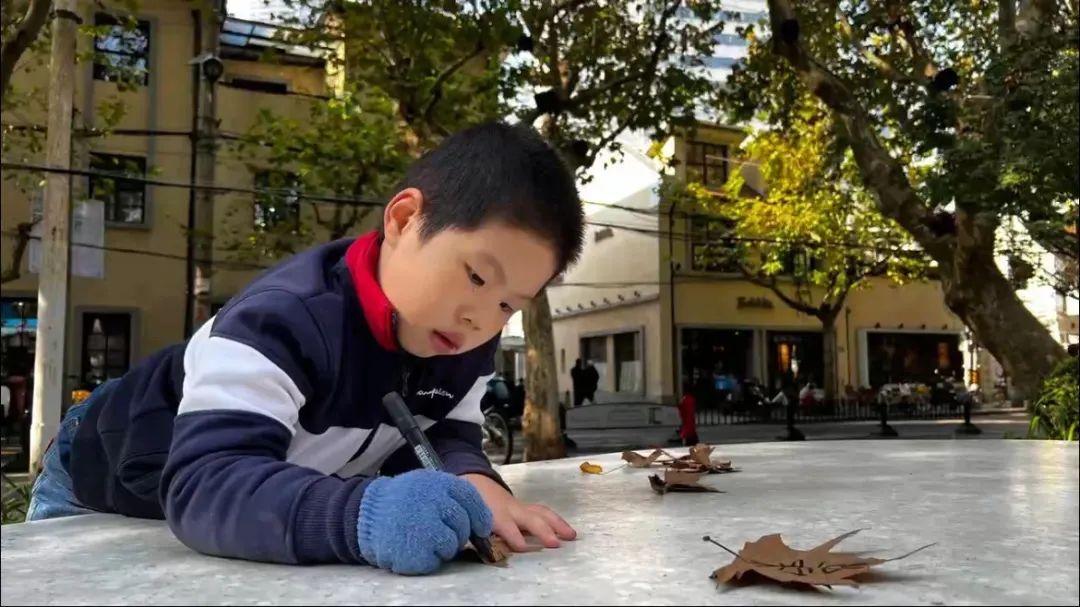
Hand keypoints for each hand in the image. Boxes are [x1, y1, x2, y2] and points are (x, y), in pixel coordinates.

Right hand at [357, 470, 491, 574]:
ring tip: (424, 537)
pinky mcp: (415, 552)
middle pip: (463, 525)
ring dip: (443, 546)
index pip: (470, 499)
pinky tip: (414, 547)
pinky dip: (428, 558)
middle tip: (441, 531)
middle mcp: (434, 503)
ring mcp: (425, 528)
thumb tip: (483, 521)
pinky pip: (435, 561)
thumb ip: (452, 496)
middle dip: (458, 532)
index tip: (481, 527)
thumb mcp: (426, 484)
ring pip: (452, 545)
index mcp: (438, 483)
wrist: (365, 514)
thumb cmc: (401, 501)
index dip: (480, 516)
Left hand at [463, 474, 576, 551]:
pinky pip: (543, 512)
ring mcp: (520, 507)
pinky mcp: (526, 507)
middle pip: (530, 519)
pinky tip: (565, 530)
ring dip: (558, 524)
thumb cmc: (472, 506)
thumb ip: (478, 536)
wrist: (475, 481)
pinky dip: (556, 520)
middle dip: (543, 531)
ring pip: (542, 513)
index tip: (521, 547)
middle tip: (555, 544)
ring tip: (572, 536)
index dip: (513, 537)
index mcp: (494, 515)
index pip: (506, 526)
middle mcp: (511, 510)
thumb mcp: (470, 520)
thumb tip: (486, 551)